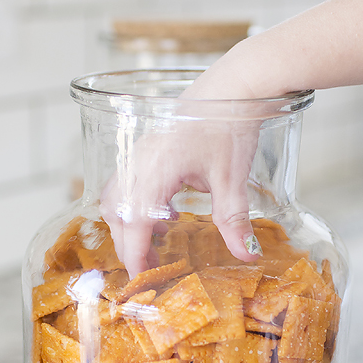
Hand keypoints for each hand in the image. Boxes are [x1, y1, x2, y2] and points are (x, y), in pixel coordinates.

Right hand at [100, 108, 261, 279]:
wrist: (235, 85)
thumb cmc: (230, 124)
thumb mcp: (232, 179)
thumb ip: (235, 220)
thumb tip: (247, 254)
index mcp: (155, 169)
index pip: (133, 221)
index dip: (134, 253)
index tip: (143, 276)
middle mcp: (139, 161)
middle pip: (116, 213)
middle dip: (128, 244)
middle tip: (151, 267)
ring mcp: (139, 152)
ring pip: (115, 197)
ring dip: (127, 223)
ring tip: (155, 240)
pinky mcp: (146, 147)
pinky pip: (126, 182)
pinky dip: (135, 204)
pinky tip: (166, 212)